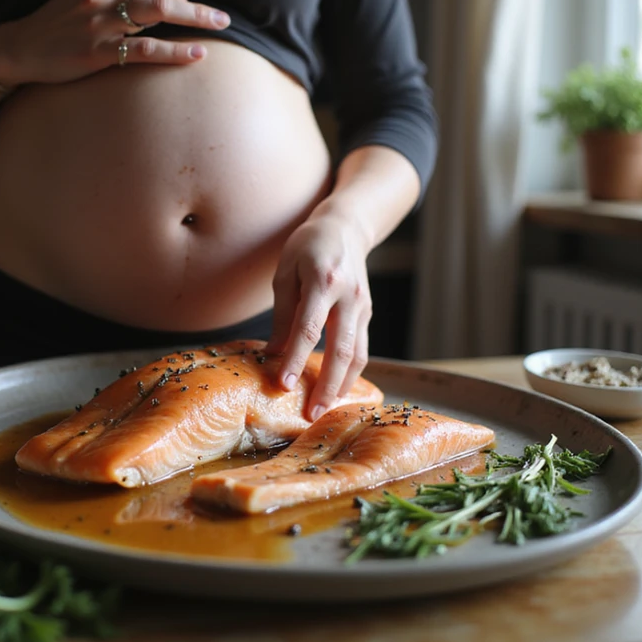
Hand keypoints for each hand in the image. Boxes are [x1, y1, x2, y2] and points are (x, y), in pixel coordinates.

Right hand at [0, 0, 230, 85]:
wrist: (18, 50)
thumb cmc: (56, 27)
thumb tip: (158, 6)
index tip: (190, 8)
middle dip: (196, 5)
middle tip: (222, 19)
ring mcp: (98, 22)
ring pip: (157, 13)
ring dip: (194, 19)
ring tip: (218, 29)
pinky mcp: (96, 52)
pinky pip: (145, 48)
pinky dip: (175, 51)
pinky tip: (196, 55)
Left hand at [266, 208, 373, 420]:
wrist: (346, 228)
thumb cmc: (308, 247)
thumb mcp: (285, 272)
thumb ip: (281, 313)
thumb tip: (273, 353)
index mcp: (323, 281)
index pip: (308, 329)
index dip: (295, 359)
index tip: (283, 385)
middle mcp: (349, 296)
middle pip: (341, 349)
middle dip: (326, 385)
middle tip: (312, 413)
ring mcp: (363, 306)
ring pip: (358, 354)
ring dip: (342, 385)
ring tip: (325, 409)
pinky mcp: (368, 314)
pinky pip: (362, 348)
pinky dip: (350, 372)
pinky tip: (337, 388)